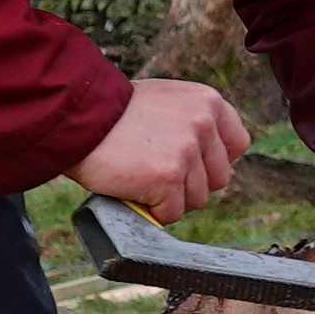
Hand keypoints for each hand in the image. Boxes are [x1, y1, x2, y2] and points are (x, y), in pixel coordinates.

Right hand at [74, 79, 250, 219]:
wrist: (77, 117)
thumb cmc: (114, 113)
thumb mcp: (165, 101)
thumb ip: (193, 123)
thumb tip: (211, 159)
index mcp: (208, 102)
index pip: (237, 145)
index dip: (212, 160)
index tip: (189, 163)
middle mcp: (204, 124)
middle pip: (219, 178)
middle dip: (191, 183)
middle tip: (156, 172)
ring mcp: (188, 151)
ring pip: (198, 199)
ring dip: (170, 198)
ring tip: (141, 176)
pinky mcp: (169, 177)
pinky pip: (172, 212)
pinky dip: (152, 210)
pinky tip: (133, 188)